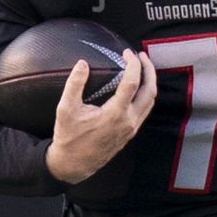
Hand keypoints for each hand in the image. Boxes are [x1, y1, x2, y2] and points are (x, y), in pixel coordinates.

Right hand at [45, 49, 155, 183]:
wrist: (74, 164)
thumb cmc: (69, 137)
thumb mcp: (66, 109)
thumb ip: (74, 84)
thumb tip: (82, 63)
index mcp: (115, 114)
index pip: (133, 83)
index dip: (133, 64)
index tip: (126, 52)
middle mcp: (128, 121)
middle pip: (150, 91)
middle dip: (149, 70)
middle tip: (141, 55)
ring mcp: (131, 128)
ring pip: (150, 102)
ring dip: (149, 82)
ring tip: (142, 68)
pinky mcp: (130, 133)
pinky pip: (145, 110)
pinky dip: (145, 95)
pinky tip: (136, 87)